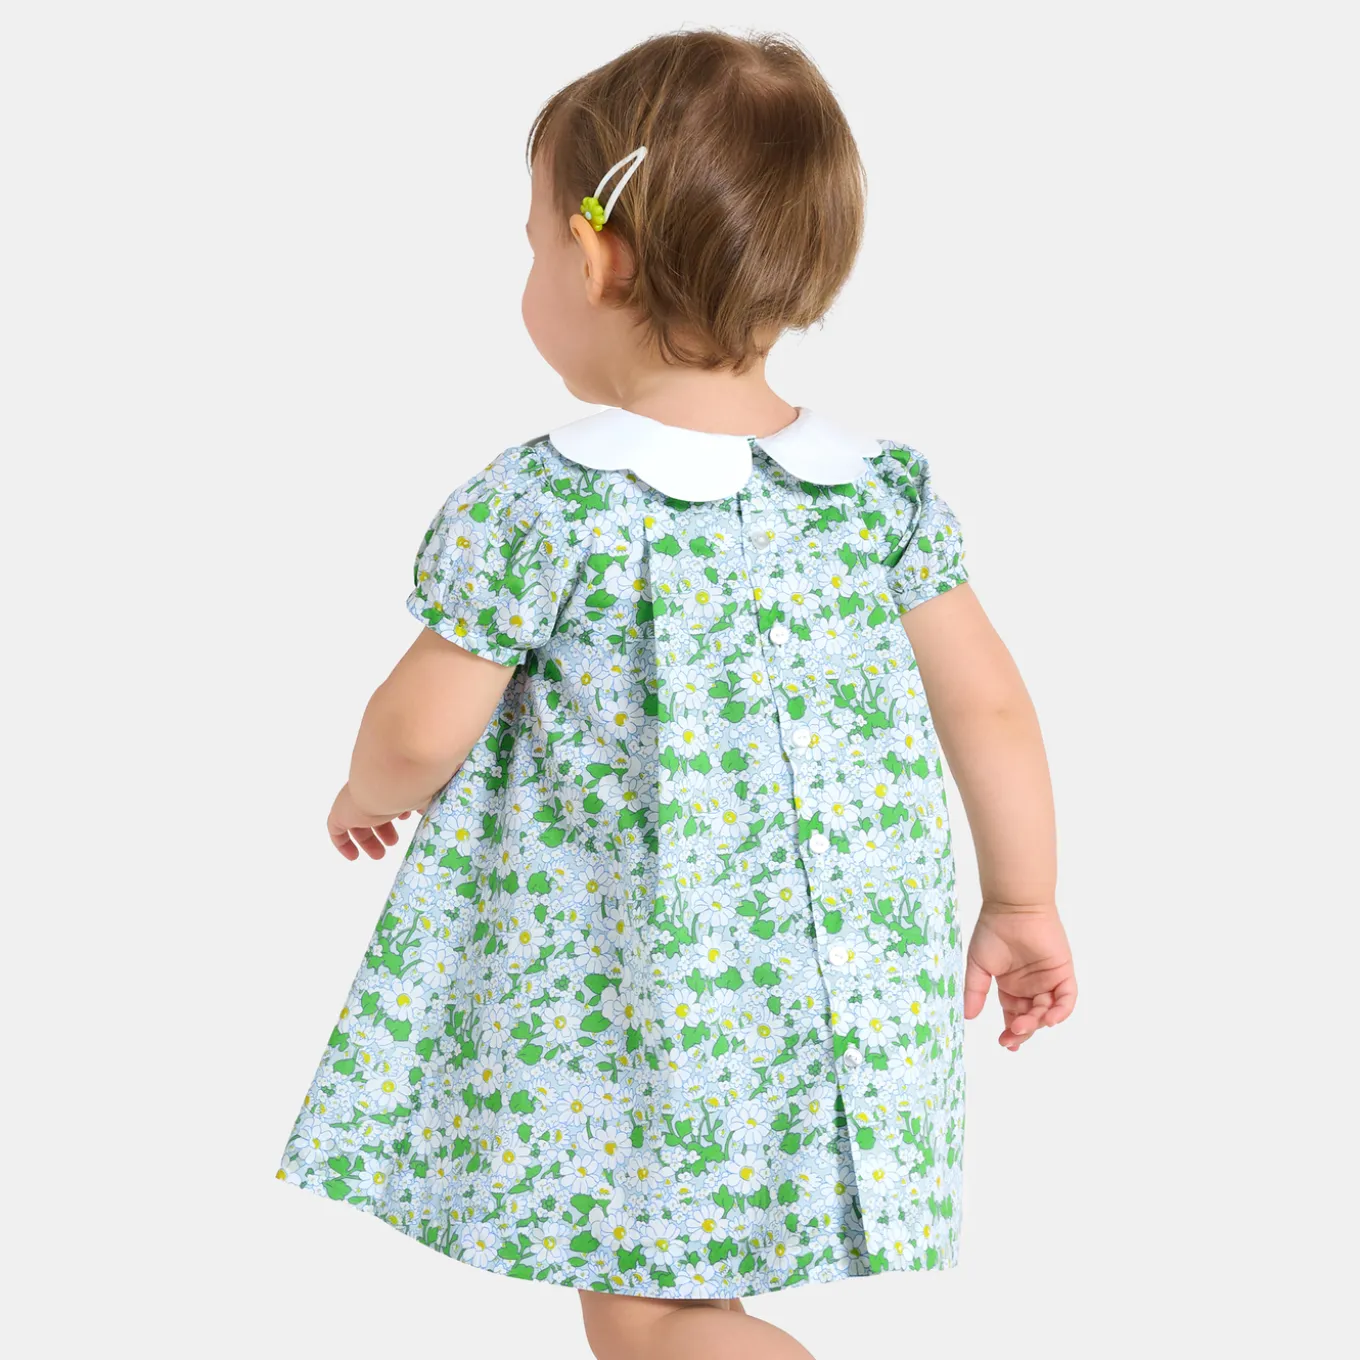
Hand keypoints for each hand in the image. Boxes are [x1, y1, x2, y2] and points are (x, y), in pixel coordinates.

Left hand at [326, 782, 424, 860]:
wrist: (388, 779)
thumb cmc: (412, 782)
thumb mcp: (425, 794)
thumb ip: (426, 802)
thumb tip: (430, 810)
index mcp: (387, 781)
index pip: (389, 798)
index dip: (398, 811)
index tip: (407, 819)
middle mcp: (370, 789)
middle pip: (372, 812)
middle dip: (384, 829)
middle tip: (393, 842)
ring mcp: (354, 801)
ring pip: (357, 822)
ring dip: (369, 839)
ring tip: (380, 854)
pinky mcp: (341, 813)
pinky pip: (337, 831)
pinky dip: (344, 844)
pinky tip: (353, 856)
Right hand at [964, 904, 1076, 1050]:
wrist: (1012, 908)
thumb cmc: (992, 931)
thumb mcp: (978, 965)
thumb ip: (975, 992)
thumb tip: (967, 1017)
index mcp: (1011, 987)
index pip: (1015, 1016)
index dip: (1012, 1032)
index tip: (1005, 1043)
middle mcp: (1031, 987)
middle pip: (1031, 1018)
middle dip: (1022, 1031)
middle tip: (1011, 1039)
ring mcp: (1048, 981)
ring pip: (1047, 1012)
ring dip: (1036, 1023)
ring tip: (1022, 1026)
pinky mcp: (1063, 973)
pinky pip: (1066, 999)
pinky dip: (1060, 1012)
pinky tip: (1048, 1020)